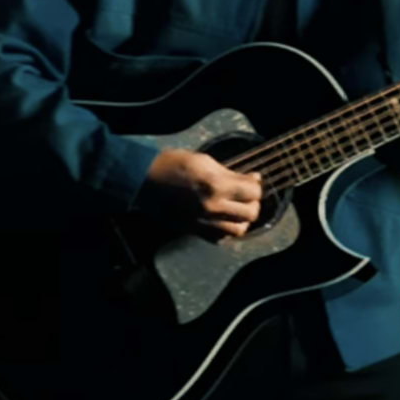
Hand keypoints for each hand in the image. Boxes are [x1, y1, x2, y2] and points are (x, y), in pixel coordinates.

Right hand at [145, 149, 263, 237]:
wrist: (143, 180)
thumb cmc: (172, 164)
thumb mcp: (204, 160)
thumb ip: (230, 172)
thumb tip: (252, 179)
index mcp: (216, 185)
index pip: (253, 192)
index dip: (255, 184)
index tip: (251, 180)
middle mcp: (212, 207)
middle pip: (251, 213)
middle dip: (252, 203)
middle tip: (245, 195)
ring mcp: (202, 221)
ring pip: (238, 230)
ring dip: (241, 219)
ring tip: (235, 210)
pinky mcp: (192, 229)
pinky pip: (219, 238)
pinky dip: (225, 231)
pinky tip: (220, 220)